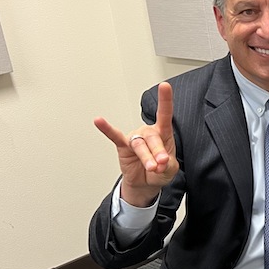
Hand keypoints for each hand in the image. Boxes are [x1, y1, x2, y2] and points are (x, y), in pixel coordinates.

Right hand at [93, 82, 178, 205]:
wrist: (146, 183)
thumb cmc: (160, 170)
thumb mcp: (170, 169)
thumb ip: (167, 164)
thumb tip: (159, 162)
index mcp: (163, 133)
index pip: (165, 115)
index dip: (165, 101)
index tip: (164, 86)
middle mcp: (148, 132)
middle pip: (153, 137)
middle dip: (158, 152)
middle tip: (161, 164)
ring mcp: (135, 138)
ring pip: (139, 144)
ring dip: (146, 157)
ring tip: (152, 167)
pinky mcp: (123, 146)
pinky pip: (114, 136)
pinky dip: (107, 129)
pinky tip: (99, 121)